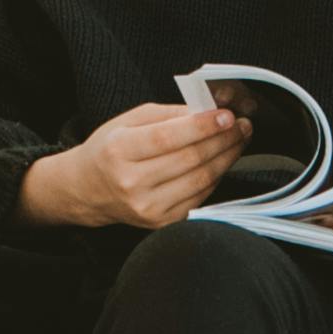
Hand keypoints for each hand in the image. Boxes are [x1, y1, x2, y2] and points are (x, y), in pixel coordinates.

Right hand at [20, 103, 249, 234]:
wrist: (89, 189)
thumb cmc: (111, 148)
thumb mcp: (129, 120)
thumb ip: (169, 114)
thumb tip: (209, 111)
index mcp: (119, 150)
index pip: (168, 137)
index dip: (202, 126)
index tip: (228, 115)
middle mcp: (131, 182)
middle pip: (190, 159)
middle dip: (223, 139)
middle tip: (243, 125)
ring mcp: (147, 207)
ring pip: (200, 180)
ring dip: (226, 158)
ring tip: (239, 140)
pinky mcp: (160, 222)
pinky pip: (199, 198)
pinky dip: (216, 177)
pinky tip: (222, 161)